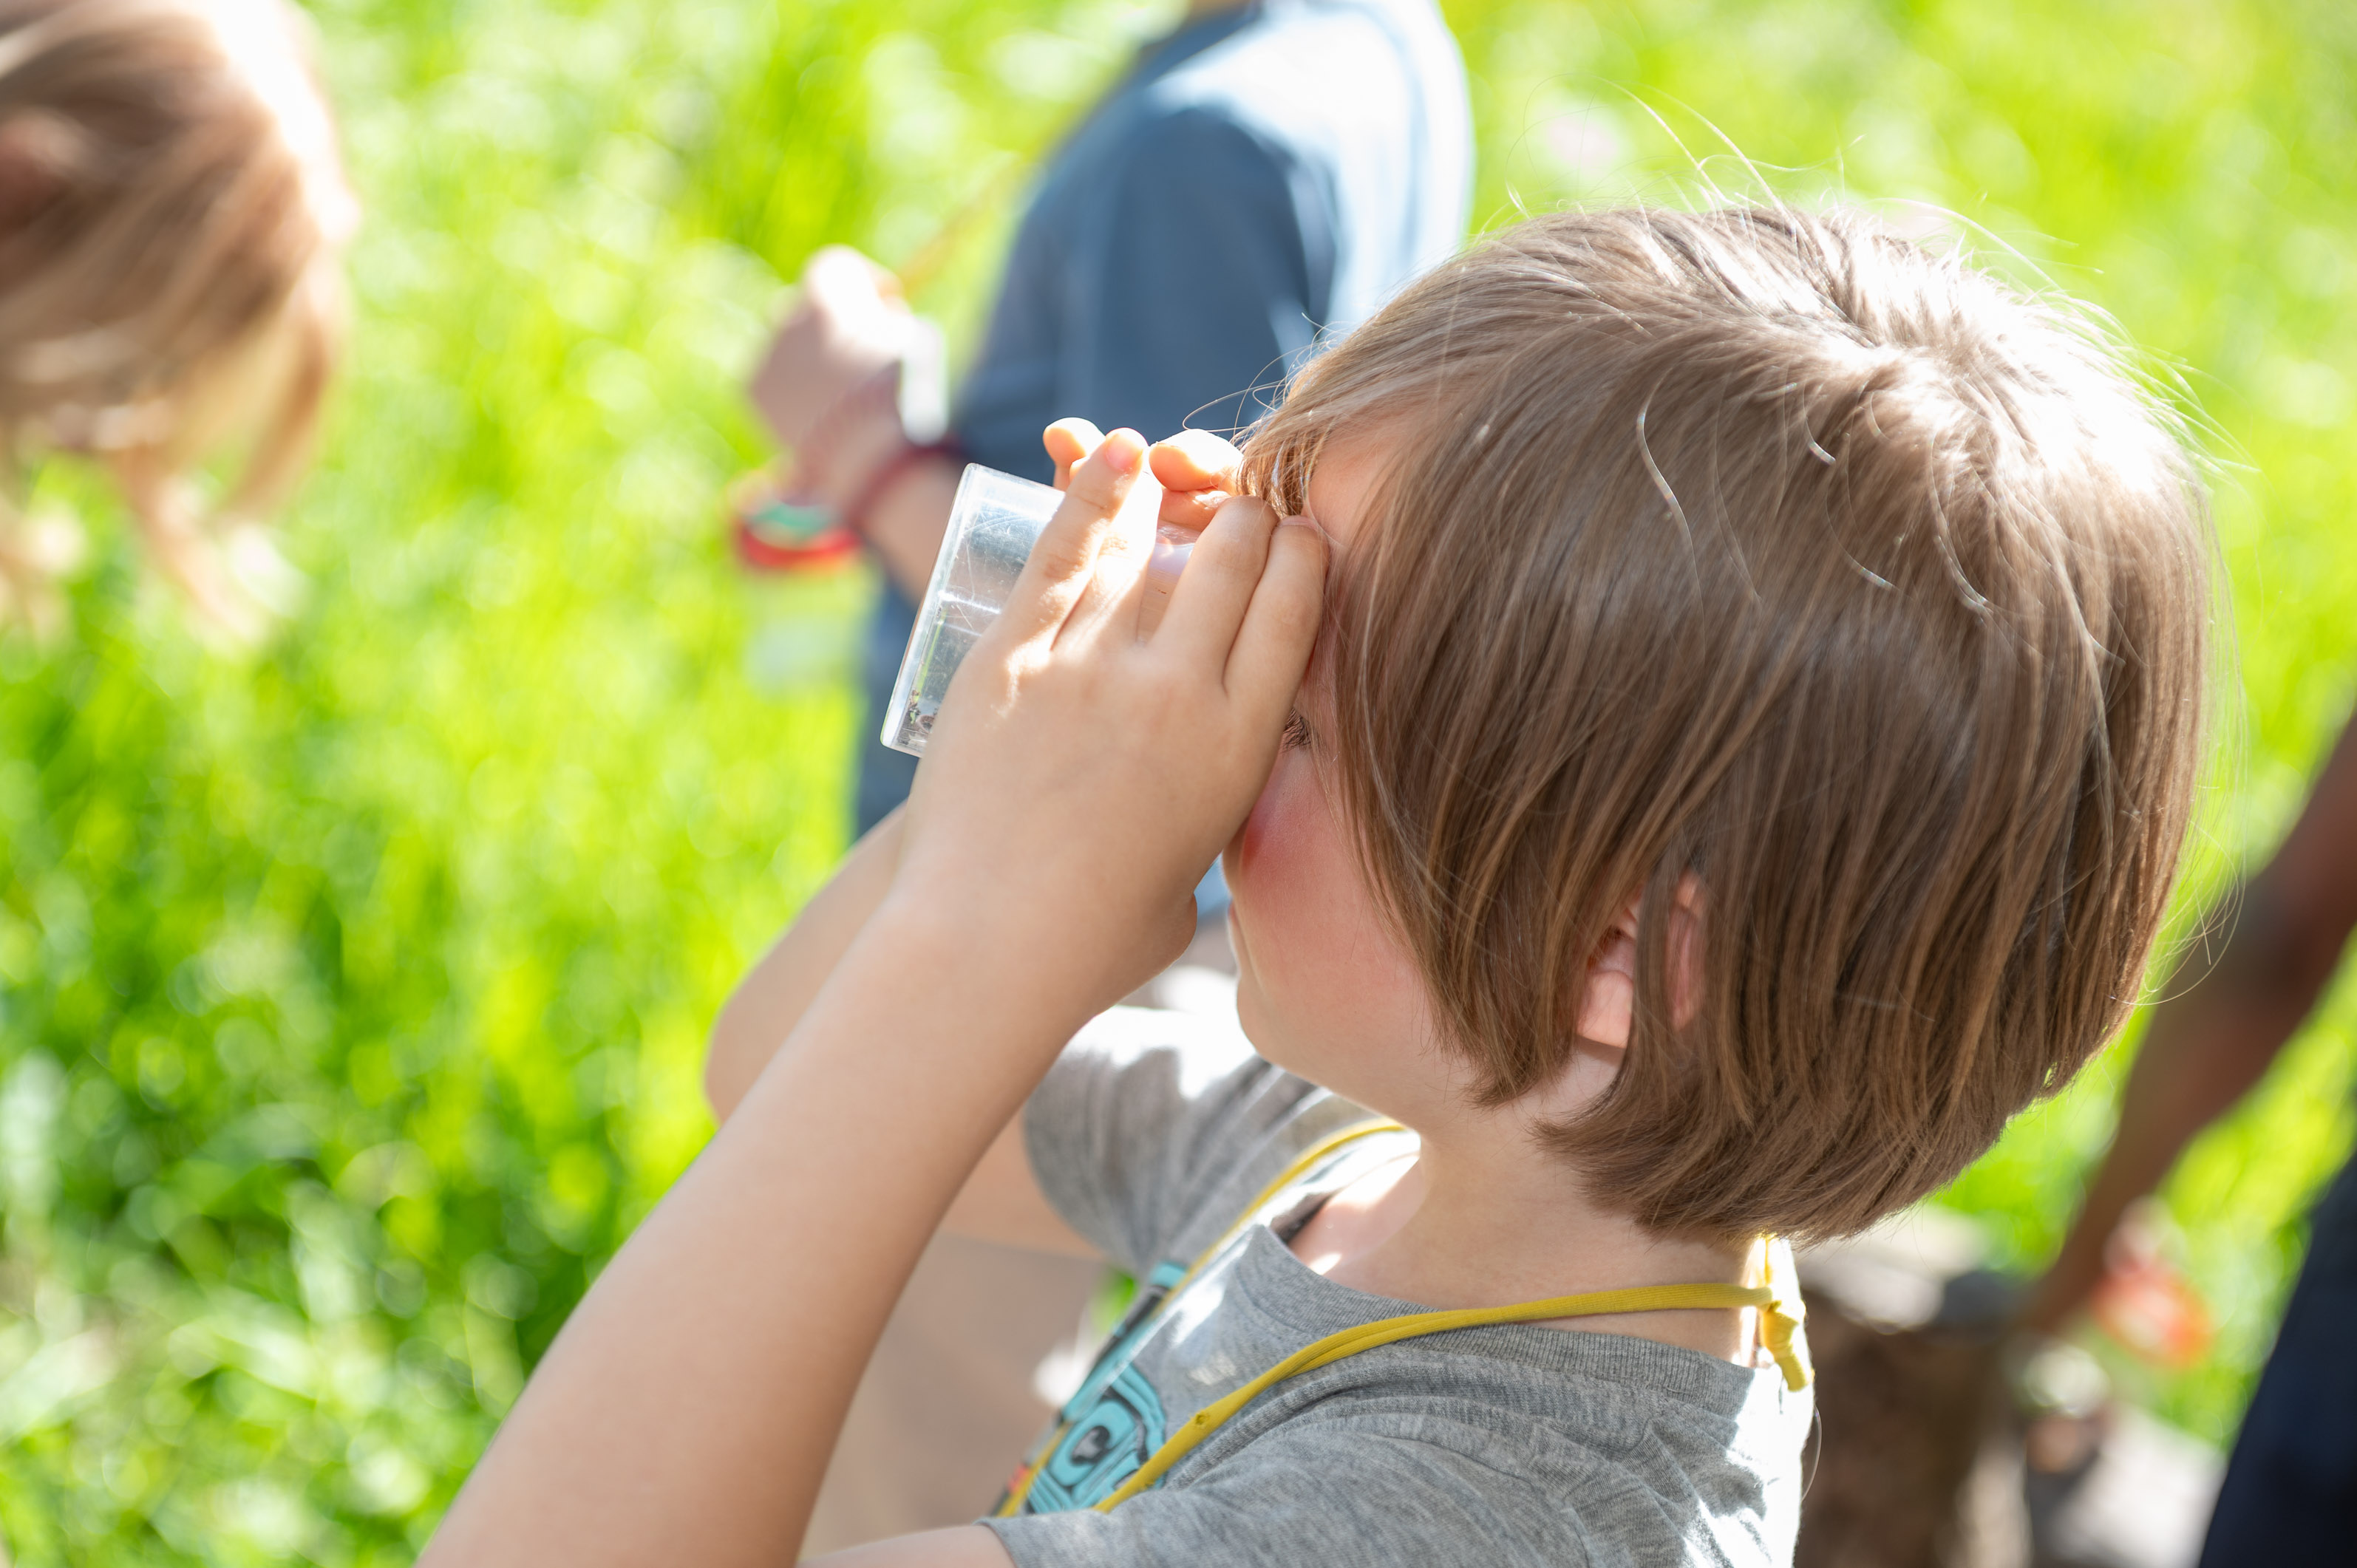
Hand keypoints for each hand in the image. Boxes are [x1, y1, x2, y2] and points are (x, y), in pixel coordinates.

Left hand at [746, 246, 914, 461]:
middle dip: (833, 321)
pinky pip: (773, 378)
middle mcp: (790, 311)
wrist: (865, 448)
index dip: (865, 279)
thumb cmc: (902, 392)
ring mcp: (768, 349)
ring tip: (841, 393)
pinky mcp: (752, 388)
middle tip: (862, 348)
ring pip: (789, 345)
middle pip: (807, 305)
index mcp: (828, 291)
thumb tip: (883, 323)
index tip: (889, 298)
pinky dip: (793, 390)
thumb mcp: (915, 343)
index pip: (836, 266)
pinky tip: (819, 415)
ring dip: (812, 358)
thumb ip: (892, 323)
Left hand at [892, 421, 1325, 1015]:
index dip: (1303, 558)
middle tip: (1241, 508)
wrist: (989, 946)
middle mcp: (1177, 693)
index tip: (1300, 538)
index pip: (1295, 612)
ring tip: (1178, 473)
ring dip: (1173, 498)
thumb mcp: (1191, 876)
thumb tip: (1207, 790)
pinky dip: (1092, 494)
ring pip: (1149, 549)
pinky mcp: (1014, 659)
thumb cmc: (1095, 940)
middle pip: (1232, 561)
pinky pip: (1064, 554)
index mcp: (1238, 748)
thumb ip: (1207, 818)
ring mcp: (1092, 668)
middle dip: (1246, 518)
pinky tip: (1111, 452)